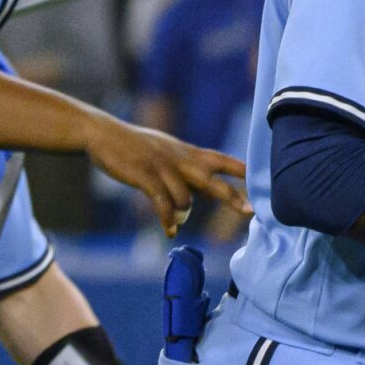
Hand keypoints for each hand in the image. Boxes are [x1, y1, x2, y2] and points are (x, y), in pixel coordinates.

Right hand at [88, 119, 246, 235]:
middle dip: (232, 196)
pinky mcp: (145, 177)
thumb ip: (181, 166)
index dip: (241, 170)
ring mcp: (162, 168)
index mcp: (185, 151)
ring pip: (185, 198)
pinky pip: (162, 204)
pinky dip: (167, 220)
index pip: (220, 159)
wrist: (103, 133)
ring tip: (175, 222)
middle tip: (250, 212)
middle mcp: (179, 159)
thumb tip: (193, 192)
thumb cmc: (132, 144)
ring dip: (182, 215)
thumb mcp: (163, 148)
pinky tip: (169, 230)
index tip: (262, 180)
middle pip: (212, 180)